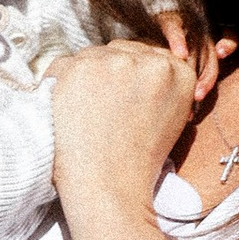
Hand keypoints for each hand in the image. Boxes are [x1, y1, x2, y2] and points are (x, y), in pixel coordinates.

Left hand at [50, 13, 226, 213]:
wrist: (109, 189)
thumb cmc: (136, 164)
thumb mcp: (170, 119)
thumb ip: (161, 86)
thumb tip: (135, 65)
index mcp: (179, 73)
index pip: (149, 56)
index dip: (133, 78)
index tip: (123, 101)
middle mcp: (149, 60)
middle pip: (122, 51)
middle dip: (111, 74)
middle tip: (103, 110)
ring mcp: (113, 61)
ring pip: (93, 55)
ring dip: (86, 77)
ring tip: (86, 114)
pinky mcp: (80, 68)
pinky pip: (63, 63)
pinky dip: (59, 84)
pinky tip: (67, 111)